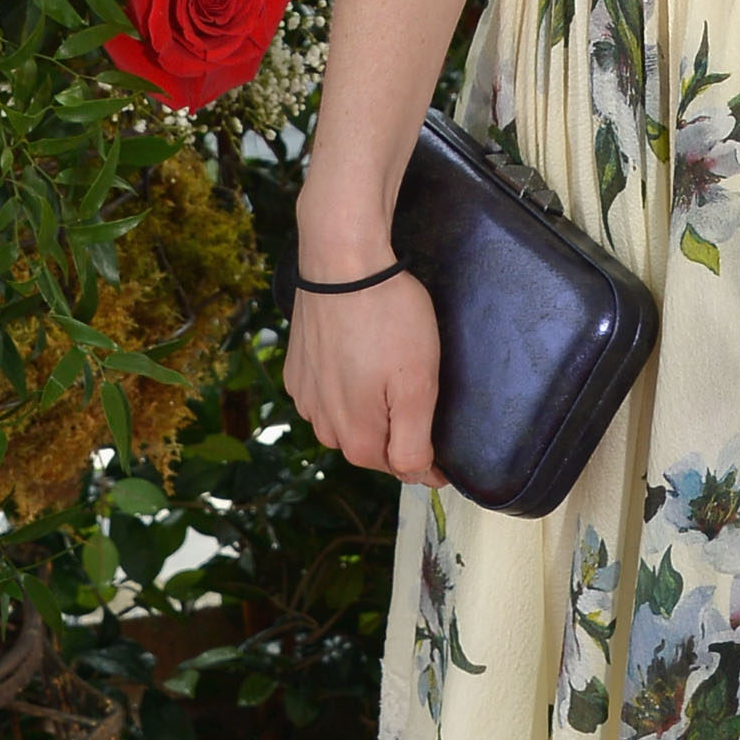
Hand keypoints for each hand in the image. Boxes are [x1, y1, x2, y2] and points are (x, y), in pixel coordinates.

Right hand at [282, 263, 444, 487]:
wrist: (342, 263)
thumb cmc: (388, 318)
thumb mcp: (418, 385)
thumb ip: (415, 443)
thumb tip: (419, 477)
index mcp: (356, 438)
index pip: (402, 467)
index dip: (429, 454)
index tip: (444, 429)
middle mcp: (324, 427)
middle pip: (373, 445)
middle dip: (396, 425)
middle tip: (415, 382)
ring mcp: (305, 398)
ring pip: (348, 419)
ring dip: (369, 405)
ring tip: (387, 364)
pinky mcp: (296, 370)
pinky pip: (327, 393)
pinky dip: (345, 383)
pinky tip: (359, 353)